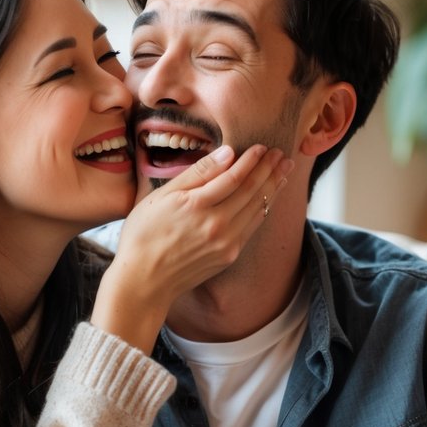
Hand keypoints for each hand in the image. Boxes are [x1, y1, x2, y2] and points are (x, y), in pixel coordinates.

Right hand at [92, 146, 292, 352]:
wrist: (143, 280)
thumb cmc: (143, 234)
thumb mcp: (161, 196)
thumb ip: (197, 174)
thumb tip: (228, 153)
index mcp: (197, 205)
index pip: (234, 176)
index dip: (251, 160)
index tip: (262, 147)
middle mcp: (216, 224)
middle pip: (252, 191)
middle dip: (269, 170)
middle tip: (281, 154)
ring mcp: (226, 243)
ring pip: (257, 208)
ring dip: (273, 187)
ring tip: (284, 171)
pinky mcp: (229, 256)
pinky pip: (252, 226)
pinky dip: (263, 208)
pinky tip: (268, 197)